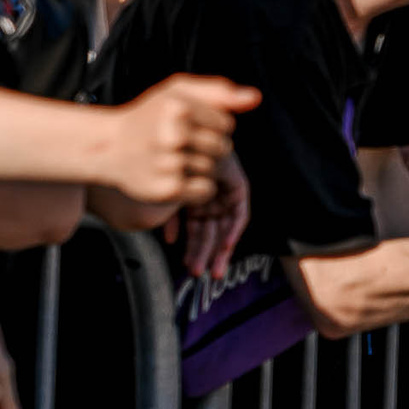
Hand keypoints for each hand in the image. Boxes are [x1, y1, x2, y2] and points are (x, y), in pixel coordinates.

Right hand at [109, 76, 260, 205]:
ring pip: (214, 170)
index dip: (211, 126)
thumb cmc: (148, 117)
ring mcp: (169, 163)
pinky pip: (206, 191)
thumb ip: (219, 91)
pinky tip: (175, 177)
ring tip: (172, 159)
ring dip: (200, 168)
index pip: (227, 124)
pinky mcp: (167, 189)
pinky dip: (197, 188)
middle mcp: (173, 135)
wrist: (106, 147)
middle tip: (178, 145)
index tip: (186, 126)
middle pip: (223, 148)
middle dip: (208, 148)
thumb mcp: (177, 93)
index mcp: (179, 107)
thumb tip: (255, 98)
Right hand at [166, 152, 249, 279]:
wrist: (187, 134)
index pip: (198, 231)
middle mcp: (211, 201)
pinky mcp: (240, 189)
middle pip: (211, 234)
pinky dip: (233, 230)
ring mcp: (225, 195)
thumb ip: (171, 216)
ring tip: (210, 270)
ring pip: (223, 229)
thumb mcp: (170, 193)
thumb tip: (169, 240)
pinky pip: (239, 215)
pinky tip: (226, 245)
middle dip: (204, 255)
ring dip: (217, 250)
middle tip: (198, 274)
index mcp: (195, 201)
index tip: (187, 265)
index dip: (194, 248)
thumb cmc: (173, 162)